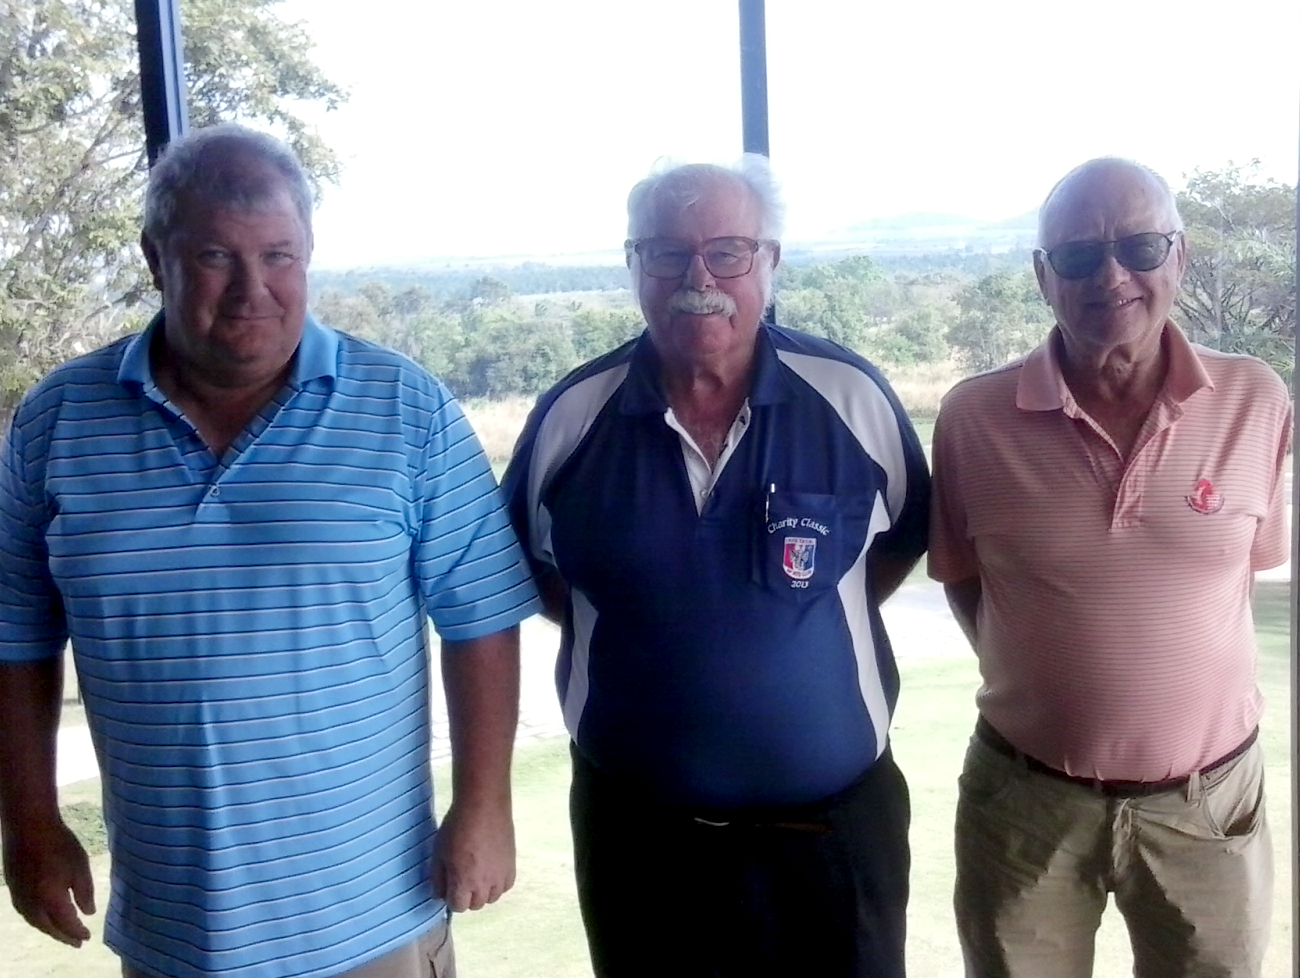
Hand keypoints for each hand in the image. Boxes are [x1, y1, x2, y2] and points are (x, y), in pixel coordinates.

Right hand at [2, 819, 94, 946]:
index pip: (66, 924)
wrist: (28, 827)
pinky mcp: (13, 889)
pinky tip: (44, 917)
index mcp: (50, 900)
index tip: (87, 937)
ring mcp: (19, 897)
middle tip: (76, 942)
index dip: (77, 932)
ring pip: (35, 922)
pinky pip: (26, 913)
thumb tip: (88, 913)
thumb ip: (85, 892)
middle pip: (49, 927)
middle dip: (63, 936)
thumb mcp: (80, 867)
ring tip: (61, 933)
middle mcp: (32, 904)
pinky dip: (38, 920)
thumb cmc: (60, 844)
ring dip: (49, 930)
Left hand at [433, 800, 515, 911]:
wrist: (483, 807)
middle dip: (466, 896)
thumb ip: (438, 879)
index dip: (451, 897)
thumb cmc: (457, 828)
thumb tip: (440, 895)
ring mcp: (500, 876)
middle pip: (475, 905)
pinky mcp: (512, 865)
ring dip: (483, 891)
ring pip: (492, 898)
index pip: (457, 907)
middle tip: (462, 877)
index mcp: (463, 882)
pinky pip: (505, 886)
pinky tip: (491, 870)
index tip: (450, 885)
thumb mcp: (438, 853)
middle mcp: (484, 884)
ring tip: (477, 873)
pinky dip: (497, 883)